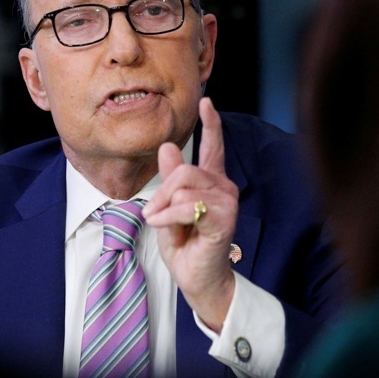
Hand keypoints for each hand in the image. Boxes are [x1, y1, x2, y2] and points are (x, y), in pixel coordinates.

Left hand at [142, 97, 238, 332]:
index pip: (213, 146)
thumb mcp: (169, 206)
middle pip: (187, 170)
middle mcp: (224, 187)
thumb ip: (171, 178)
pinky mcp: (224, 220)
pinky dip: (169, 217)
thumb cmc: (185, 244)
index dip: (211, 123)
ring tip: (161, 223)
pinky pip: (188, 206)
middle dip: (162, 190)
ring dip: (164, 208)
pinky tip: (165, 227)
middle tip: (151, 212)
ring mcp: (227, 203)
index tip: (207, 100)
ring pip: (185, 187)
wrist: (197, 277)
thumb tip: (167, 147)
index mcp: (211, 181)